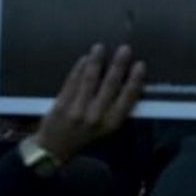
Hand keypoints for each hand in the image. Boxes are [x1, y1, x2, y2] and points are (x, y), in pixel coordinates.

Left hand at [34, 44, 145, 162]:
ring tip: (100, 47)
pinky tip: (85, 58)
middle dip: (119, 65)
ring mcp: (77, 111)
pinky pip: (72, 81)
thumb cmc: (86, 134)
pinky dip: (79, 68)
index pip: (128, 98)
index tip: (140, 64)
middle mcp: (96, 117)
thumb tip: (130, 79)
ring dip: (96, 61)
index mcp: (112, 123)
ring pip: (89, 80)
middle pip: (110, 85)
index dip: (135, 80)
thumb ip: (117, 107)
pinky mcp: (61, 105)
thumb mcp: (107, 127)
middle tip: (125, 48)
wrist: (54, 148)